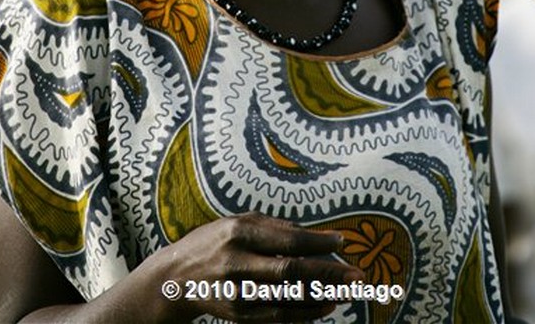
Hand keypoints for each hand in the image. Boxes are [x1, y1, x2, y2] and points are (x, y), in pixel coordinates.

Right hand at [144, 212, 364, 322]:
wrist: (176, 277)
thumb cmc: (216, 240)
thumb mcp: (240, 221)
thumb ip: (276, 228)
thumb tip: (317, 238)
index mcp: (239, 231)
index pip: (287, 239)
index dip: (317, 242)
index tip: (342, 242)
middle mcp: (237, 262)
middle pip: (291, 271)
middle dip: (328, 273)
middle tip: (358, 274)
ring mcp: (237, 292)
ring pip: (288, 298)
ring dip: (323, 295)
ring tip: (348, 290)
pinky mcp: (239, 315)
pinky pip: (279, 316)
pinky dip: (306, 313)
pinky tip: (326, 306)